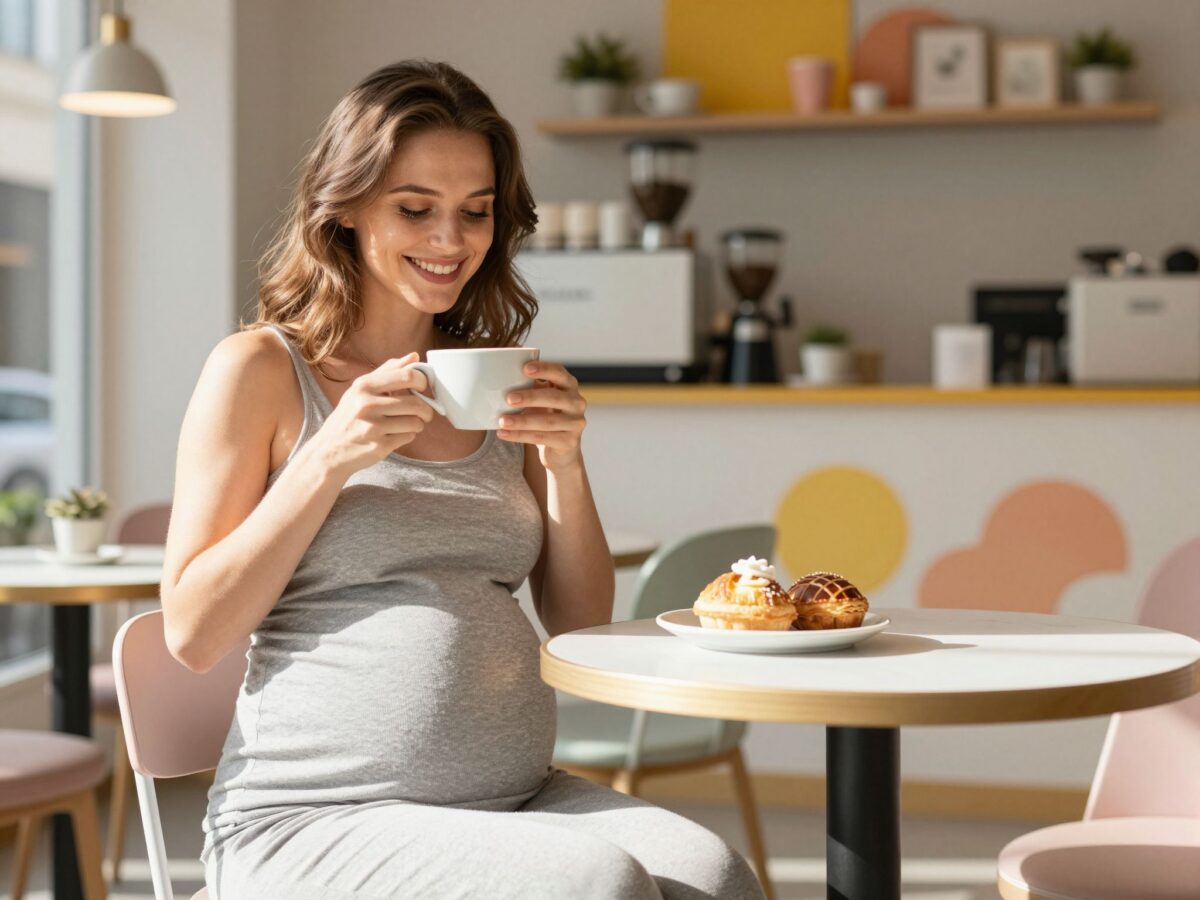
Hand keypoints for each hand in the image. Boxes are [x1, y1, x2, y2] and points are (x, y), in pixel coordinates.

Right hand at [308, 353, 434, 479]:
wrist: (328, 451)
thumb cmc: (348, 417)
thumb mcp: (360, 390)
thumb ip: (388, 371)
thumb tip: (414, 356)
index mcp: (363, 387)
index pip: (407, 376)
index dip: (422, 381)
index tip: (423, 387)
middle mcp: (367, 405)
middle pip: (416, 403)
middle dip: (426, 409)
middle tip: (424, 412)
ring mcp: (373, 427)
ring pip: (415, 422)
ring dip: (417, 424)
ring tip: (407, 424)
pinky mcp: (379, 446)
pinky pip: (409, 437)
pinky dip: (408, 436)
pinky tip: (396, 435)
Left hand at [497, 361, 585, 470]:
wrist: (560, 448)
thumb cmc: (546, 415)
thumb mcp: (540, 398)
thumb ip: (529, 386)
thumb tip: (500, 376)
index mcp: (569, 386)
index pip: (559, 373)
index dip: (544, 369)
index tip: (525, 368)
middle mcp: (577, 403)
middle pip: (554, 397)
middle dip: (530, 397)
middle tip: (509, 398)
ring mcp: (575, 423)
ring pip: (547, 421)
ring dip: (522, 421)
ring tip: (502, 421)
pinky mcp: (569, 442)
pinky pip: (542, 438)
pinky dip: (520, 436)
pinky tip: (503, 433)